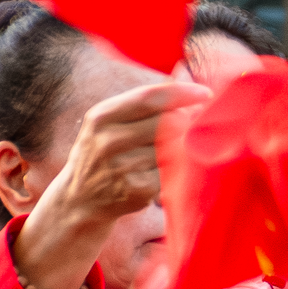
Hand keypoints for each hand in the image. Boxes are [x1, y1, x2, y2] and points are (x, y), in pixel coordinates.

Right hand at [15, 78, 207, 288]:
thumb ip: (143, 107)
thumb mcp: (111, 124)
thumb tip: (190, 90)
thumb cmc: (107, 153)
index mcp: (101, 116)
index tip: (206, 93)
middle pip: (168, 123)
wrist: (80, 198)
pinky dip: (177, 171)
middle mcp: (108, 140)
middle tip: (198, 123)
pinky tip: (167, 172)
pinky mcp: (136, 190)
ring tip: (176, 150)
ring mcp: (121, 167)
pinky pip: (172, 173)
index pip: (149, 98)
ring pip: (174, 149)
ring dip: (184, 148)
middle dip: (190, 122)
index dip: (181, 93)